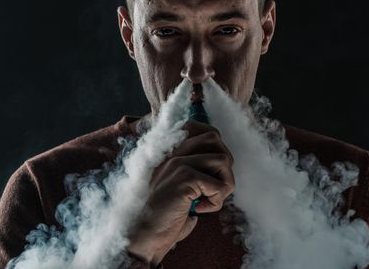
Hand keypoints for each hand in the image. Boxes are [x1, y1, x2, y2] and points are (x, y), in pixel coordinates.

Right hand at [126, 120, 234, 266]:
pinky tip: (198, 209)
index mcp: (172, 152)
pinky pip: (219, 185)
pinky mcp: (185, 178)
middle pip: (216, 139)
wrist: (143, 237)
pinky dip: (216, 202)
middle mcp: (174, 153)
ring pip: (223, 159)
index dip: (218, 148)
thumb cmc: (165, 217)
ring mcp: (178, 163)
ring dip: (224, 185)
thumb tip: (224, 162)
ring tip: (207, 200)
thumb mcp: (179, 187)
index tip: (212, 173)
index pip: (206, 131)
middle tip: (212, 189)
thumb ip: (196, 170)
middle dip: (223, 166)